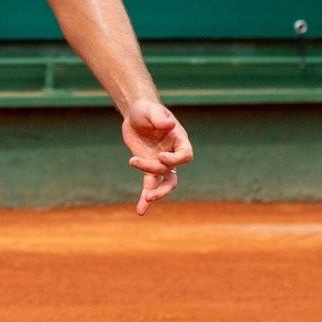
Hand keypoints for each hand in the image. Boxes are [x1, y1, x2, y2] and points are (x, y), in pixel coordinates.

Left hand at [122, 98, 192, 215]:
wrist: (136, 114)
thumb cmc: (147, 110)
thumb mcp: (152, 111)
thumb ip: (160, 119)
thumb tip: (168, 125)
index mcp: (179, 140)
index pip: (185, 155)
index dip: (175, 159)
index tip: (160, 156)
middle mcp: (173, 154)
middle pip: (173, 174)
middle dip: (164, 186)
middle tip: (150, 193)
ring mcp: (161, 163)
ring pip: (163, 183)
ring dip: (155, 193)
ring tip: (145, 201)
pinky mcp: (148, 167)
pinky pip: (149, 184)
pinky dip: (145, 197)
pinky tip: (141, 211)